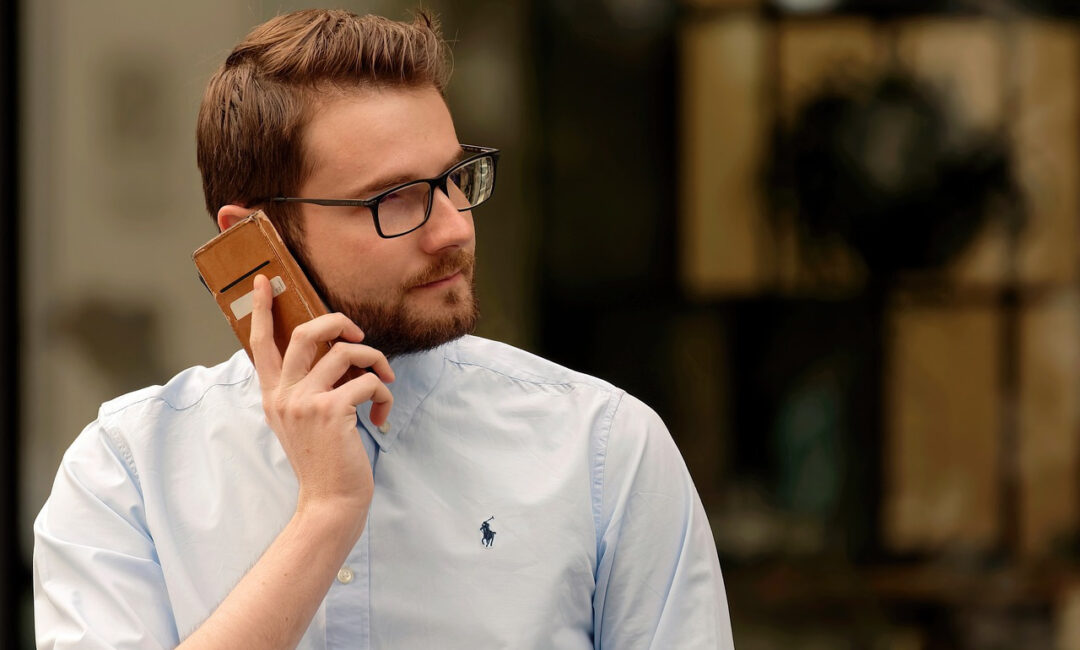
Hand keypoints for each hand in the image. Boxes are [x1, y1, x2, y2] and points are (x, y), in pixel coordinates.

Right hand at [249, 274, 393, 523]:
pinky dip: (384, 393)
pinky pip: (368, 380)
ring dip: (375, 363)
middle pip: (307, 333)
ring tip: (385, 385)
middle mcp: (284, 395)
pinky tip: (381, 416)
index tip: (264, 280)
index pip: (260, 344)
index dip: (264, 309)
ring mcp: (305, 401)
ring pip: (345, 352)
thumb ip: (308, 389)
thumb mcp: (305, 421)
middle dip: (338, 322)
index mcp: (274, 396)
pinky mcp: (331, 410)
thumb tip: (338, 353)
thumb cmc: (326, 461)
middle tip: (358, 334)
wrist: (331, 502)